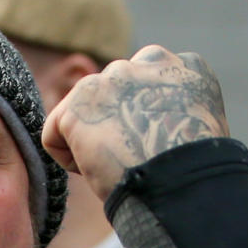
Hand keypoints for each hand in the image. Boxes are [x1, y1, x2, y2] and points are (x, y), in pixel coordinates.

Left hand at [41, 44, 228, 200]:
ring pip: (82, 115)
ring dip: (92, 146)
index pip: (145, 85)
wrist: (182, 186)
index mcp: (184, 67)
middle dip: (111, 127)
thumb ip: (170, 107)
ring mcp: (112, 76)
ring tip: (121, 164)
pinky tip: (98, 170)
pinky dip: (70, 162)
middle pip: (109, 96)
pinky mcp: (80, 101)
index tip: (154, 146)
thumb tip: (143, 119)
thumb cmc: (192, 175)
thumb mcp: (193, 127)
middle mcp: (148, 61)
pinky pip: (54, 137)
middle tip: (133, 157)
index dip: (142, 121)